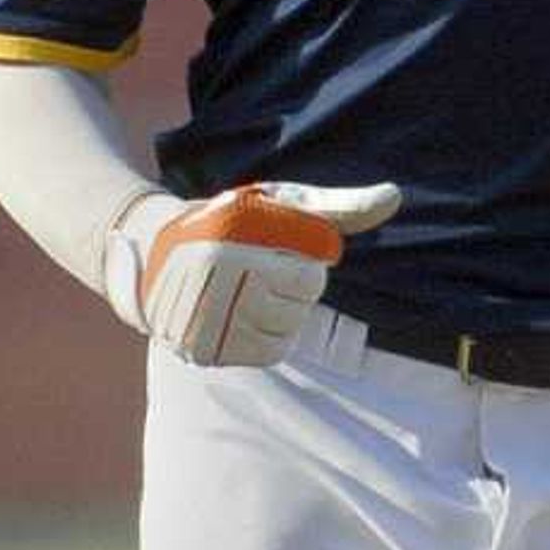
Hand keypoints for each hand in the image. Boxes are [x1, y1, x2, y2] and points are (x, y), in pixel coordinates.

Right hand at [102, 181, 402, 366]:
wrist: (153, 251)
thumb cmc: (236, 222)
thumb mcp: (283, 204)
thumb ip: (340, 207)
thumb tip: (396, 197)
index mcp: (234, 238)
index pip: (311, 278)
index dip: (306, 264)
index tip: (278, 251)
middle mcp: (212, 278)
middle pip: (300, 307)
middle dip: (293, 289)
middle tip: (262, 270)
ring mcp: (202, 316)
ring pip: (286, 333)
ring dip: (282, 316)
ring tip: (252, 291)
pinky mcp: (200, 348)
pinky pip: (267, 353)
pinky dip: (268, 338)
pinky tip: (246, 314)